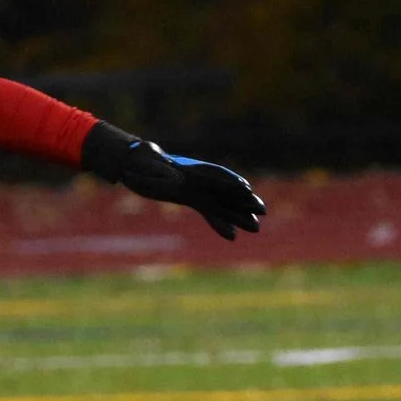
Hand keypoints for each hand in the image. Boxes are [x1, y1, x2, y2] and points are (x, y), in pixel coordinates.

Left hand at [81, 122, 266, 239]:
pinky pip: (209, 212)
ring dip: (238, 215)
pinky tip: (231, 236)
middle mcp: (197, 181)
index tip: (244, 188)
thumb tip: (173, 181)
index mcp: (187, 172)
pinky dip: (220, 223)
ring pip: (222, 204)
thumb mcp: (145, 167)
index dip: (229, 182)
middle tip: (262, 211)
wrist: (137, 164)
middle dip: (243, 201)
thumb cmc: (140, 164)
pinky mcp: (193, 199)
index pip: (213, 176)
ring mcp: (197, 190)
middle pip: (224, 191)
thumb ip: (156, 173)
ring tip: (256, 227)